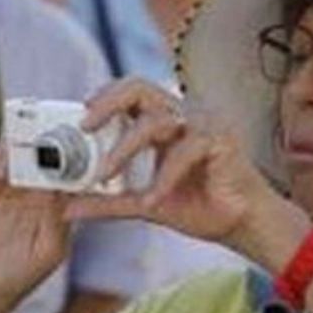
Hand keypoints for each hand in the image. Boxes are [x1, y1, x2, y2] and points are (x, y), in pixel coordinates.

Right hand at [0, 133, 73, 312]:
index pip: (71, 162)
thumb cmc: (18, 274)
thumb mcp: (50, 249)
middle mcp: (32, 183)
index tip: (80, 138)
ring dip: (13, 143)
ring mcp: (3, 178)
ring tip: (11, 164)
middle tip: (45, 136)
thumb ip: (62, 219)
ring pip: (12, 139)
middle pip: (42, 142)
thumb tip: (69, 190)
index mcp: (56, 197)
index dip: (77, 148)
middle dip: (46, 134)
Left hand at [67, 79, 281, 248]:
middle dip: (108, 103)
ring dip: (125, 148)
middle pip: (139, 87)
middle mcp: (183, 116)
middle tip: (85, 126)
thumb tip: (69, 208)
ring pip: (155, 121)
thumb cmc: (201, 207)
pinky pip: (183, 152)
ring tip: (105, 175)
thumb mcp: (145, 205)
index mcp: (166, 123)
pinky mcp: (220, 140)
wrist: (243, 225)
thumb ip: (109, 202)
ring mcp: (203, 124)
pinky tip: (153, 200)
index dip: (103, 99)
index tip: (79, 119)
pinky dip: (164, 177)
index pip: (129, 94)